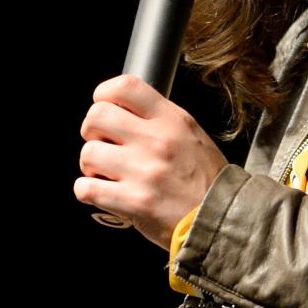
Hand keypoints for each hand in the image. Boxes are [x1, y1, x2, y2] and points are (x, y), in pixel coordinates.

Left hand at [73, 74, 226, 248]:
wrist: (222, 221)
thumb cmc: (207, 182)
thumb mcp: (193, 136)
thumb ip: (160, 121)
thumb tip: (124, 112)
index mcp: (173, 120)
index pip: (124, 87)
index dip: (104, 96)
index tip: (106, 110)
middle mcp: (157, 141)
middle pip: (96, 116)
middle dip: (92, 132)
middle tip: (104, 145)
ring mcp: (143, 171)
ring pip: (88, 153)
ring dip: (91, 166)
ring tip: (107, 174)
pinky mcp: (132, 202)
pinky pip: (85, 188)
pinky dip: (88, 191)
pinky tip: (105, 193)